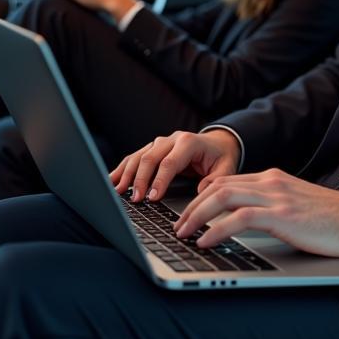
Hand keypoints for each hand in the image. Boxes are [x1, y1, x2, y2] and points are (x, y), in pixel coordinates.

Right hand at [111, 130, 240, 201]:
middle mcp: (172, 139)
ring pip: (139, 156)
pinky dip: (123, 169)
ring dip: (127, 174)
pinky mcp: (153, 148)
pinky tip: (113, 180)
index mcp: (189, 142)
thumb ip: (215, 179)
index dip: (159, 180)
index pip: (170, 162)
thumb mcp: (226, 168)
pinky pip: (135, 157)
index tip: (152, 198)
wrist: (218, 143)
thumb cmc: (221, 157)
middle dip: (140, 179)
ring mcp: (160, 142)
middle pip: (150, 158)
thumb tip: (200, 191)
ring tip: (118, 191)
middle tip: (136, 199)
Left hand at [175, 169, 338, 257]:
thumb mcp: (296, 206)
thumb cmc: (333, 220)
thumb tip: (248, 221)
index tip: (188, 212)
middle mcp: (271, 182)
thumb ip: (273, 207)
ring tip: (183, 233)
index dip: (202, 195)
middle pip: (218, 186)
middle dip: (191, 205)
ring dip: (196, 216)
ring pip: (222, 197)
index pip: (227, 181)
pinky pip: (238, 219)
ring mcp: (276, 197)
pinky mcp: (281, 215)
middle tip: (177, 225)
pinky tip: (205, 241)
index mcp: (274, 179)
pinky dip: (215, 229)